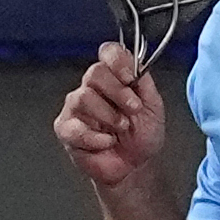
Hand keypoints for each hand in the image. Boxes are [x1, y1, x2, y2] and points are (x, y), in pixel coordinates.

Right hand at [51, 42, 167, 189]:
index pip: (108, 53)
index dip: (117, 61)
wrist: (135, 166)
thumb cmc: (141, 136)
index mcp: (113, 77)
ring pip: (83, 97)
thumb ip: (144, 82)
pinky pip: (75, 127)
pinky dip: (96, 138)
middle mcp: (91, 88)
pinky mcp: (66, 129)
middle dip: (118, 92)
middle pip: (95, 72)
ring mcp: (75, 108)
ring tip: (121, 128)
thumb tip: (136, 63)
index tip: (130, 78)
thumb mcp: (153, 106)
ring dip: (108, 116)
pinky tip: (107, 142)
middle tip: (133, 109)